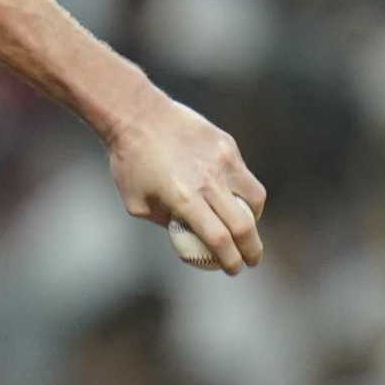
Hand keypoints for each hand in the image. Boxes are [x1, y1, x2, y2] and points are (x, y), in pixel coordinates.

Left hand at [106, 94, 267, 274]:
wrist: (137, 116)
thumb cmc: (130, 163)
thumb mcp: (137, 203)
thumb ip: (165, 221)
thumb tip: (187, 235)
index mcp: (183, 199)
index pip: (218, 239)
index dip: (230, 259)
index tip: (233, 269)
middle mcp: (207, 181)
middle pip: (243, 225)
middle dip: (251, 249)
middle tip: (252, 260)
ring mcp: (222, 161)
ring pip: (255, 198)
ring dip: (255, 220)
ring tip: (247, 228)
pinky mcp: (227, 145)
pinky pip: (244, 176)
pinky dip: (245, 192)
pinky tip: (235, 198)